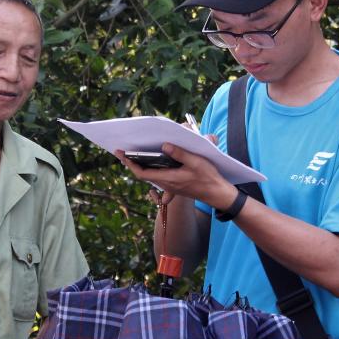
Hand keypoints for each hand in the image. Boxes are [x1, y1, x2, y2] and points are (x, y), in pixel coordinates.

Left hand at [116, 141, 232, 209]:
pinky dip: (149, 168)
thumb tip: (164, 146)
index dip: (130, 164)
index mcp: (168, 178)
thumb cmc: (208, 177)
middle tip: (121, 151)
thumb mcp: (196, 162)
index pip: (142, 173)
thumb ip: (180, 154)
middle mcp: (166, 183)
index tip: (122, 154)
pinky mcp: (173, 184)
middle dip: (131, 162)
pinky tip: (151, 159)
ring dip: (139, 165)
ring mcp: (169, 185)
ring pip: (149, 175)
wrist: (216, 193)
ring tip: (133, 153)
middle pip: (142, 174)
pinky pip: (156, 176)